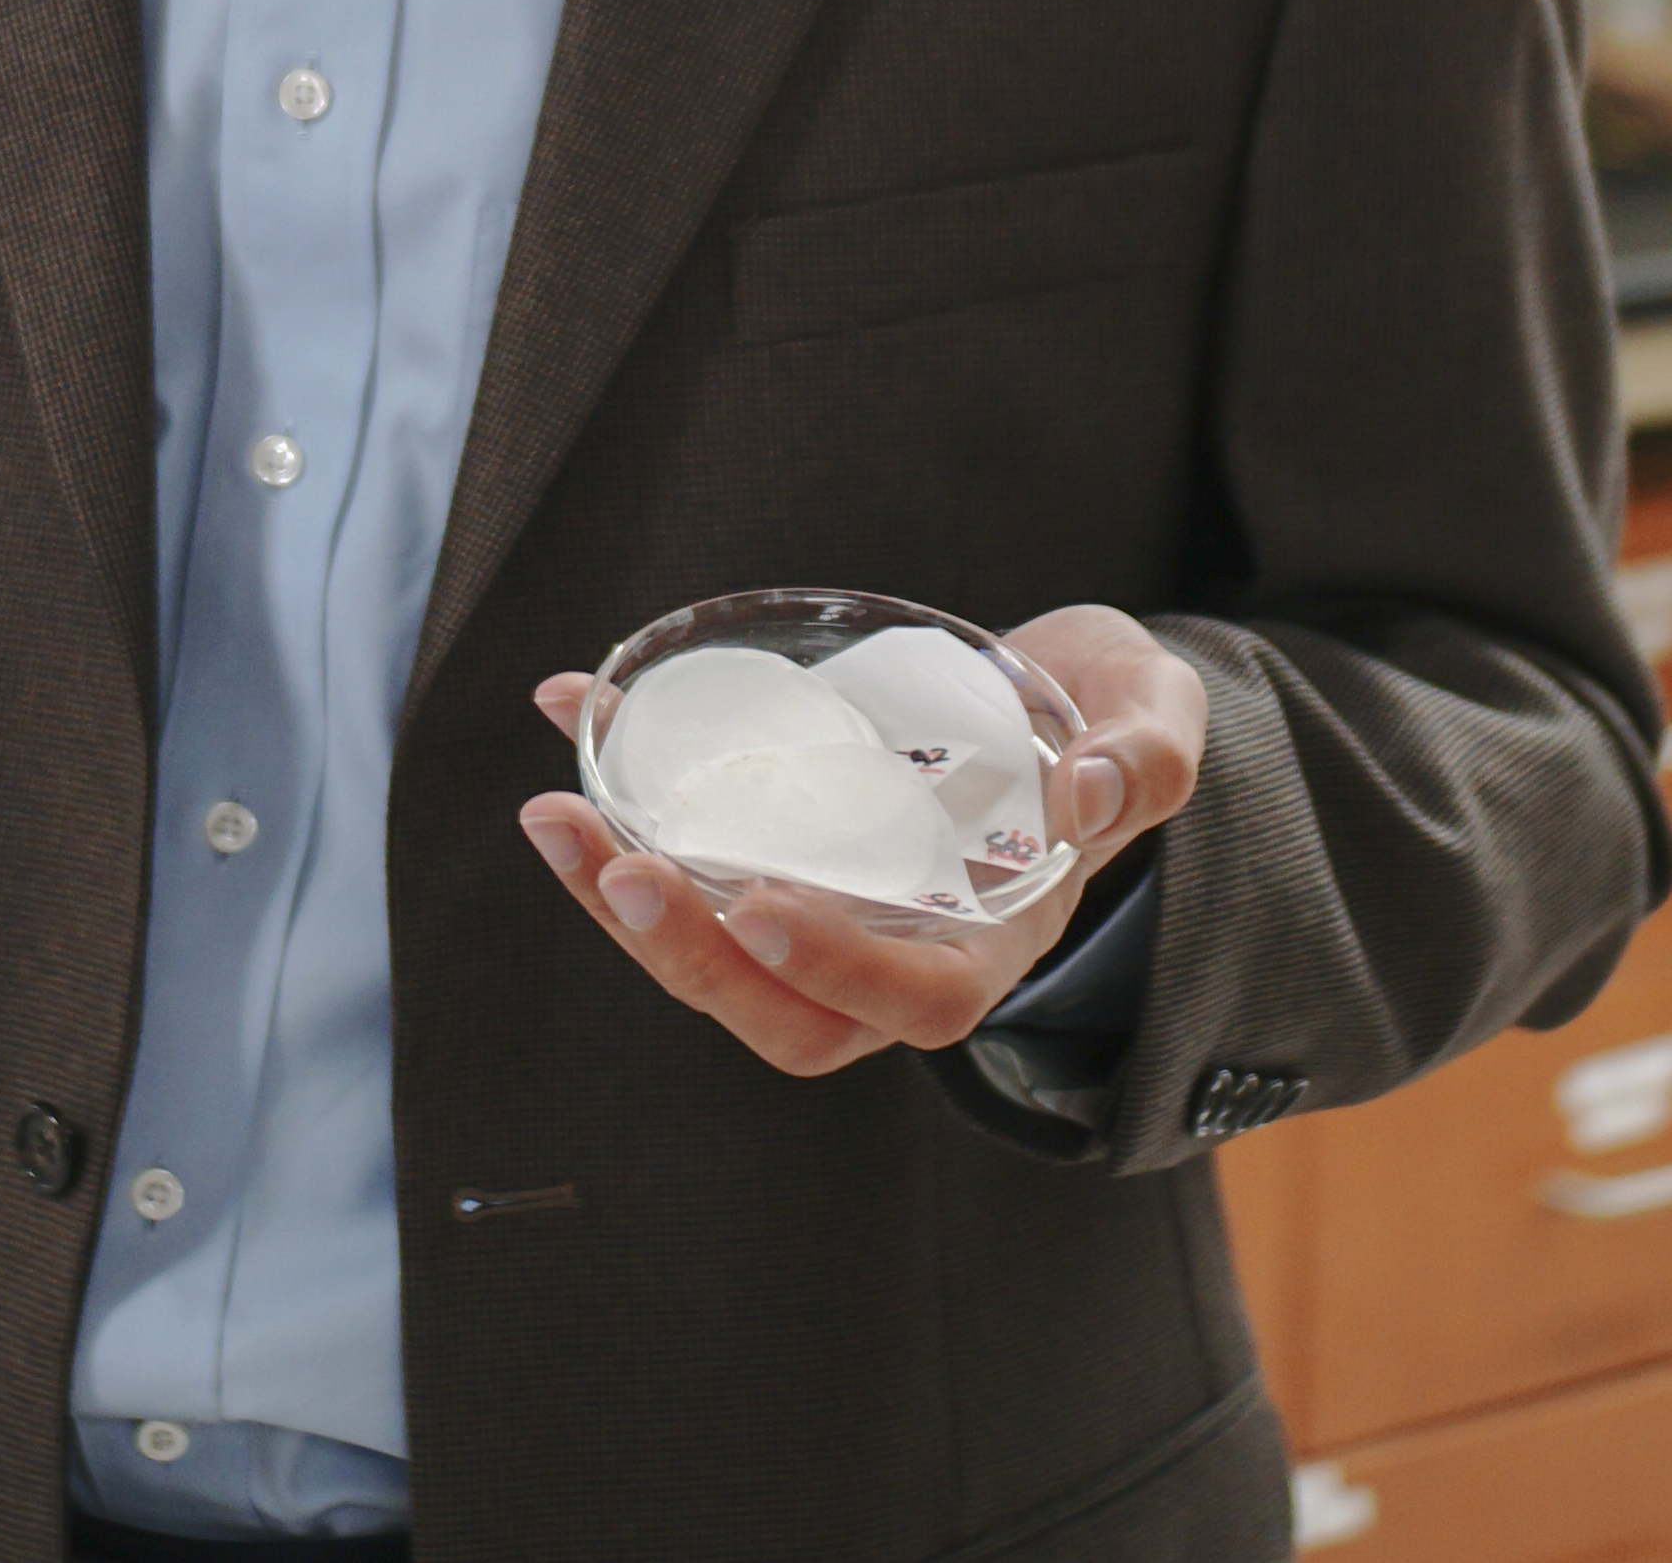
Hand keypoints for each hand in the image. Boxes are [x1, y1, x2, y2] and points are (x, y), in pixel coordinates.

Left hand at [517, 605, 1204, 1075]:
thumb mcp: (1157, 719)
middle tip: (616, 864)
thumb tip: (1088, 791)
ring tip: (554, 818)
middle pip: (785, 1015)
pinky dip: (621, 802)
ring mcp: (834, 908)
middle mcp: (902, 947)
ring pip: (716, 960)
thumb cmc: (1114, 719)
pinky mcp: (782, 851)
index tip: (759, 901)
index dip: (835, 968)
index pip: (917, 1001)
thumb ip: (1145, 756)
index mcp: (995, 938)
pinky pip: (691, 862)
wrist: (1064, 696)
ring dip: (624, 903)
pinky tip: (568, 709)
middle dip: (690, 959)